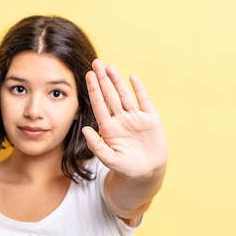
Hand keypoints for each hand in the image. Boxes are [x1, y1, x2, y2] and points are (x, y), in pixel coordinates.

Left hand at [83, 59, 166, 178]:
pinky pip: (143, 101)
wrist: (147, 173)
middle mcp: (120, 119)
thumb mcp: (109, 159)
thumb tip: (85, 130)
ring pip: (124, 95)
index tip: (88, 75)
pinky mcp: (150, 119)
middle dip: (103, 79)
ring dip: (117, 81)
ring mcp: (135, 118)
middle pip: (110, 96)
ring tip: (110, 67)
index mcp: (108, 128)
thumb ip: (96, 145)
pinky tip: (132, 78)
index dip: (94, 90)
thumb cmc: (126, 168)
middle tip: (96, 62)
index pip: (99, 105)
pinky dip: (138, 89)